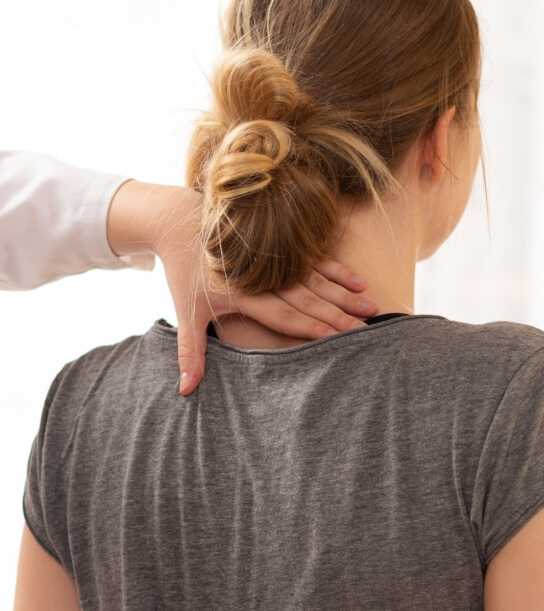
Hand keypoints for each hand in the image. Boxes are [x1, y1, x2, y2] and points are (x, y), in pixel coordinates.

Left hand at [106, 182, 376, 394]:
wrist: (179, 219)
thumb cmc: (183, 271)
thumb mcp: (184, 312)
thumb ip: (190, 352)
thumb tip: (184, 391)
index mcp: (242, 292)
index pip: (282, 313)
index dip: (307, 326)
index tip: (333, 338)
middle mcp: (265, 274)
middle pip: (307, 298)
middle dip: (337, 316)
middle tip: (363, 332)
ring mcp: (277, 258)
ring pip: (318, 279)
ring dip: (345, 295)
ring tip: (371, 310)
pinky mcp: (283, 246)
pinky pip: (316, 259)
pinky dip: (338, 271)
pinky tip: (359, 283)